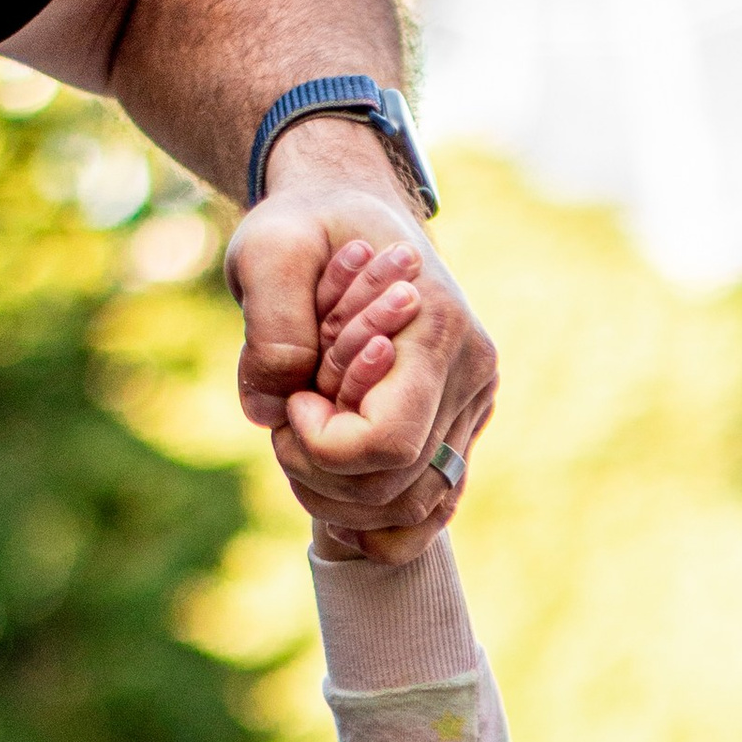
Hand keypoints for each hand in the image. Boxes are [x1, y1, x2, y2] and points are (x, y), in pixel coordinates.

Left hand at [227, 125, 498, 560]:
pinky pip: (435, 508)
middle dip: (320, 472)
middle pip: (397, 485)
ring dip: (342, 502)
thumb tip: (273, 411)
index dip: (323, 444)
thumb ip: (271, 325)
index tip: (293, 399)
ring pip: (415, 506)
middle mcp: (470, 375)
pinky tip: (340, 513)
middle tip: (285, 422)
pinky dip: (386, 526)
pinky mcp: (458, 428)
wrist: (353, 215)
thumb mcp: (270, 248)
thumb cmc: (308, 227)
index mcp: (436, 328)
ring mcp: (472, 407)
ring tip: (302, 451)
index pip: (388, 442)